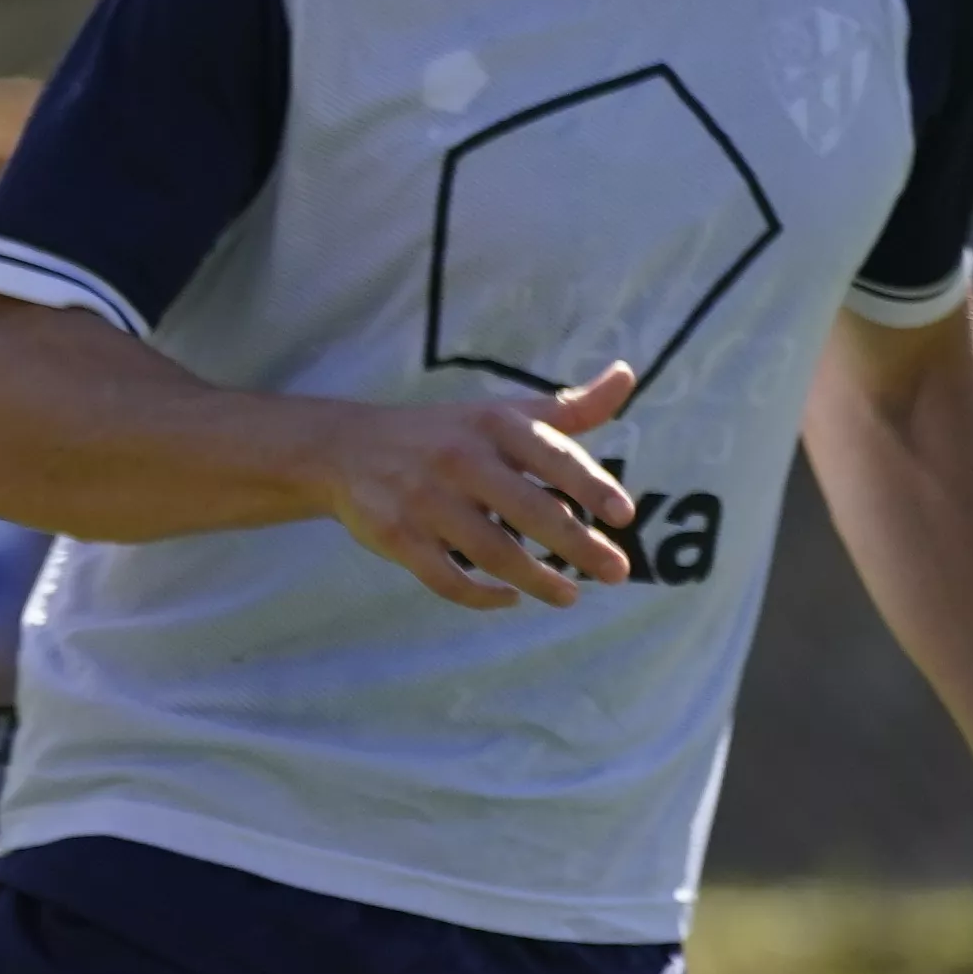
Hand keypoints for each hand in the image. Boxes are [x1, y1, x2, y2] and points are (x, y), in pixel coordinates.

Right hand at [322, 359, 648, 609]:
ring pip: (491, 551)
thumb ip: (568, 408)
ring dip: (536, 578)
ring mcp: (426, 500)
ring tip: (569, 596)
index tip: (624, 516)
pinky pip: (445, 577)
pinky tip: (509, 598)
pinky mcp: (397, 536)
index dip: (590, 486)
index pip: (551, 455)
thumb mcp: (502, 413)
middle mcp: (461, 460)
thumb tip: (627, 375)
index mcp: (493, 426)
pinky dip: (480, 595)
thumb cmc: (444, 433)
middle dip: (577, 545)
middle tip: (617, 572)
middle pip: (529, 511)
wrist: (345, 448)